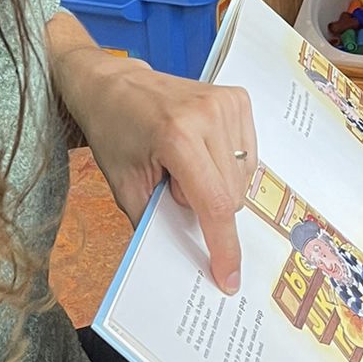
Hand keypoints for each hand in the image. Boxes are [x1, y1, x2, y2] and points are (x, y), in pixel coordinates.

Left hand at [71, 57, 256, 293]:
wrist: (113, 84)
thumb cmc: (114, 131)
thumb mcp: (125, 185)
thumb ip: (157, 223)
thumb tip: (186, 258)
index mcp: (178, 135)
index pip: (215, 204)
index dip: (224, 247)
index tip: (229, 278)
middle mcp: (209, 114)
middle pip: (232, 196)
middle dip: (205, 205)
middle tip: (171, 184)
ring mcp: (227, 103)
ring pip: (244, 178)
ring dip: (217, 184)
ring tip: (184, 162)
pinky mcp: (237, 98)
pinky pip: (248, 155)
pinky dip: (227, 165)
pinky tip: (201, 150)